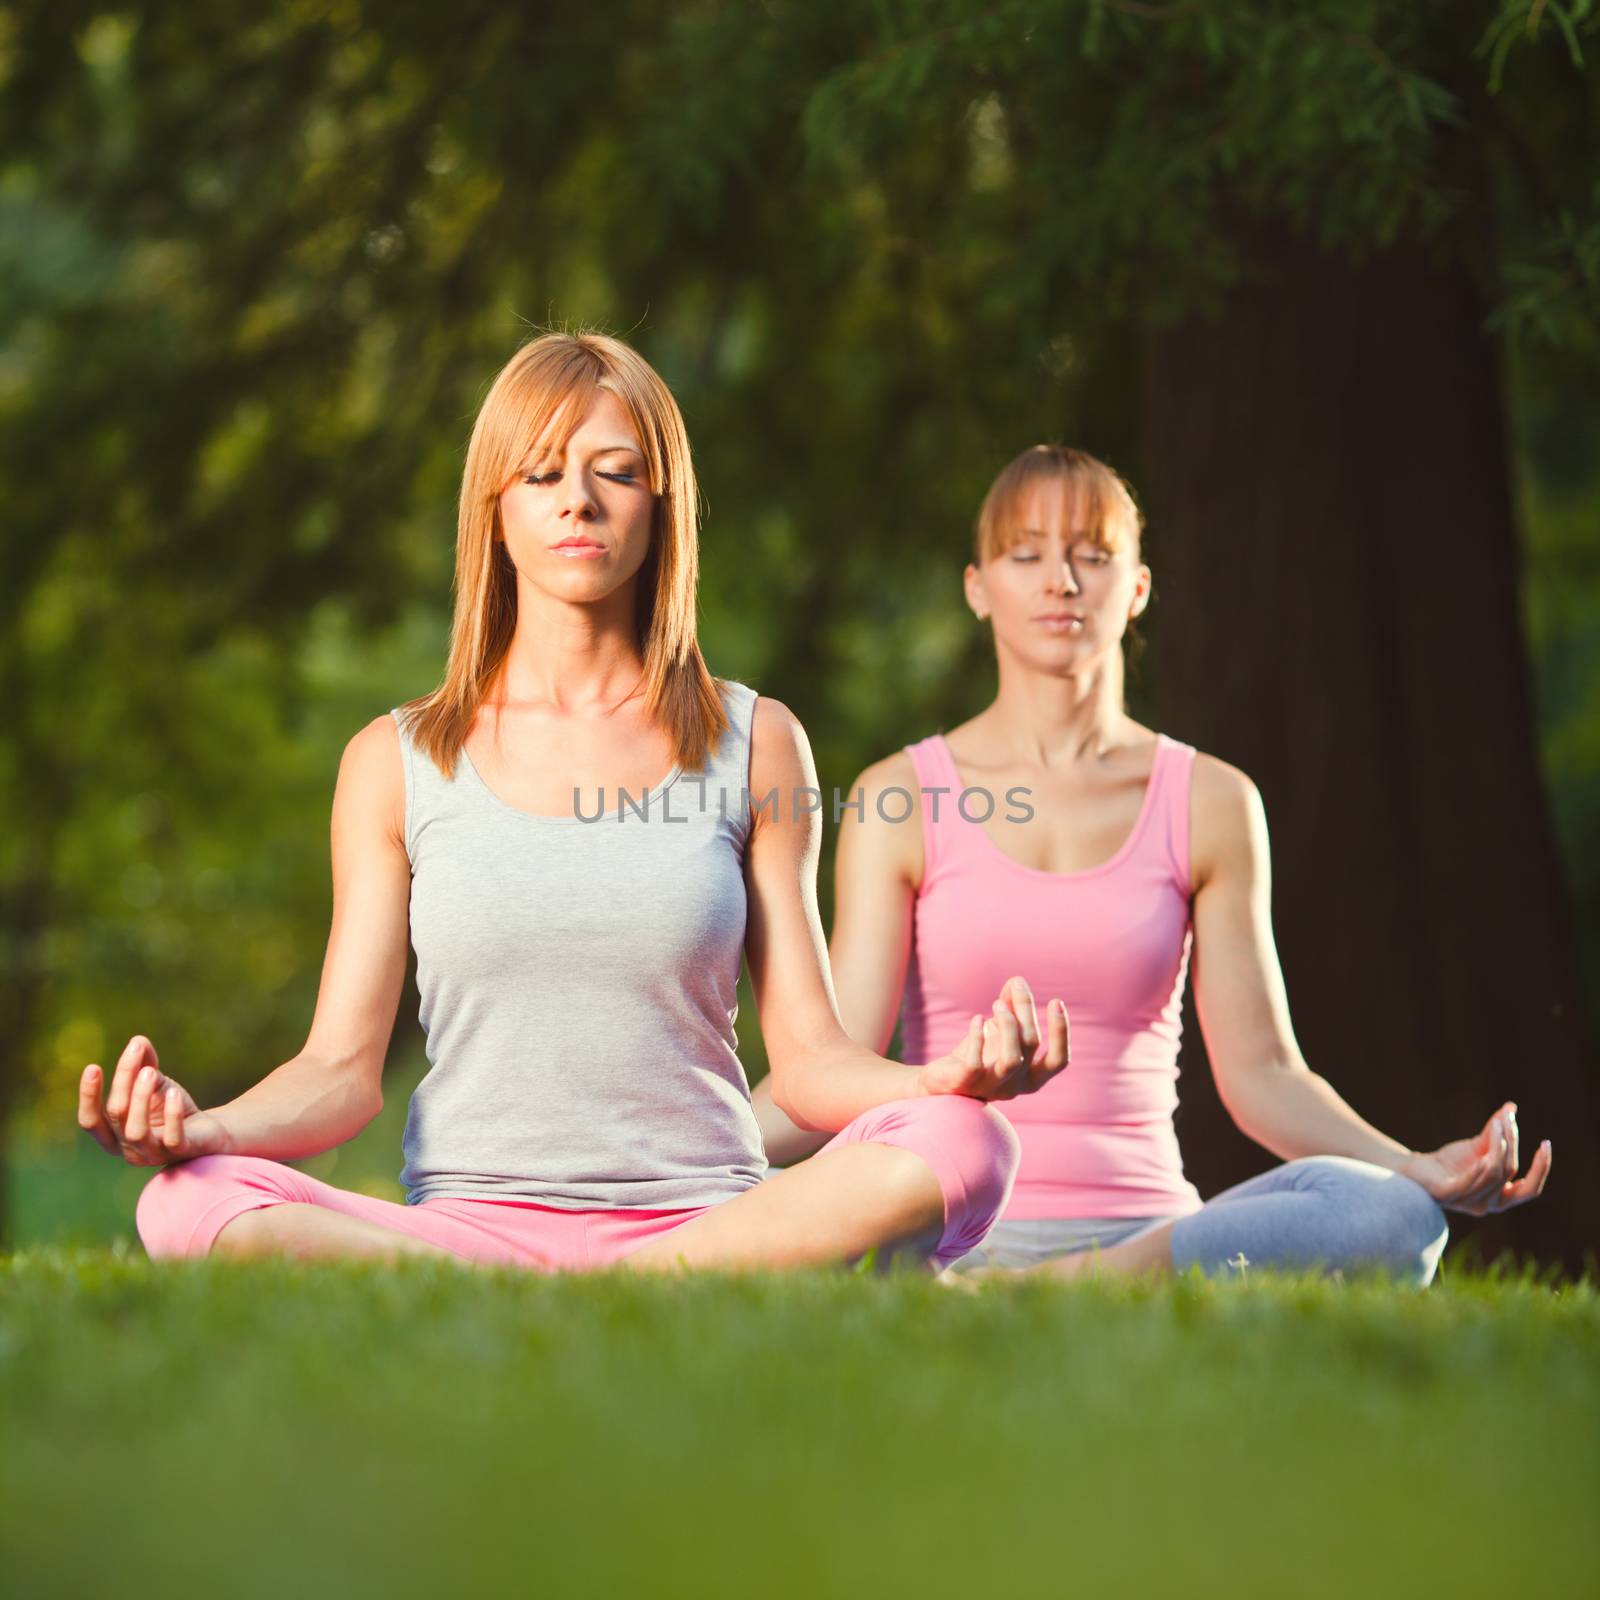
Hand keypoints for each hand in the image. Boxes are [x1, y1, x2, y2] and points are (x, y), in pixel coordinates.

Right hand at [77, 1035, 227, 1165]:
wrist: (209, 1130)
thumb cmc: (171, 1108)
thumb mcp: (155, 1084)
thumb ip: (144, 1064)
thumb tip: (138, 1040)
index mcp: (113, 1136)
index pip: (90, 1121)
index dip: (88, 1096)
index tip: (93, 1067)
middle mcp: (128, 1150)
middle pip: (117, 1114)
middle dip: (124, 1080)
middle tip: (136, 1052)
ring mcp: (153, 1154)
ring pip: (136, 1131)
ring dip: (141, 1097)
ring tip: (151, 1071)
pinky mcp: (179, 1152)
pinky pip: (172, 1138)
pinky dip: (172, 1114)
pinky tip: (174, 1093)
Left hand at [917, 975, 1069, 1102]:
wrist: (940, 1082)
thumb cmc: (976, 1056)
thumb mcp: (997, 1031)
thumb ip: (1010, 1008)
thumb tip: (1018, 981)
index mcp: (1030, 1078)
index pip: (1058, 1061)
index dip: (1061, 1032)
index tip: (1056, 1001)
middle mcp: (1015, 1086)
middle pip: (1031, 1044)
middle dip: (1025, 1009)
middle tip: (1017, 985)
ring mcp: (991, 1087)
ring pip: (1011, 1059)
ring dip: (1008, 1025)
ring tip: (997, 1003)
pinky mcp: (966, 1084)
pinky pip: (975, 1063)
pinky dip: (978, 1037)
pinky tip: (976, 1019)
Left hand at [1397, 1102, 1551, 1216]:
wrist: (1414, 1170)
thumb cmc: (1449, 1162)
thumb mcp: (1477, 1146)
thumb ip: (1496, 1133)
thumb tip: (1511, 1108)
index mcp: (1500, 1197)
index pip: (1530, 1189)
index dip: (1541, 1169)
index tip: (1545, 1143)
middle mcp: (1488, 1205)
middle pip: (1510, 1171)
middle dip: (1512, 1143)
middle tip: (1508, 1120)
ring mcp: (1469, 1203)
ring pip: (1493, 1173)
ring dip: (1497, 1145)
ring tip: (1496, 1123)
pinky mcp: (1449, 1195)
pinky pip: (1470, 1183)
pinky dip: (1480, 1168)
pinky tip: (1483, 1155)